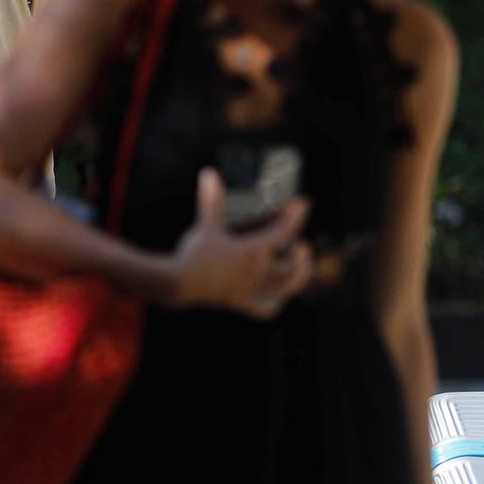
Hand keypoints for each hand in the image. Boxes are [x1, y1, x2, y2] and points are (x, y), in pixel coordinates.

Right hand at [163, 169, 312, 315]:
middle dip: (301, 255)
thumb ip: (211, 200)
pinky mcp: (241, 303)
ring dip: (297, 279)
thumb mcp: (206, 225)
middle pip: (292, 266)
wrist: (180, 283)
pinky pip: (264, 309)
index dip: (295, 216)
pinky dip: (273, 304)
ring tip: (302, 269)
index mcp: (254, 251)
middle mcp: (258, 272)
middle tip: (302, 245)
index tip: (303, 203)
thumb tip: (209, 173)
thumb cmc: (195, 253)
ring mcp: (251, 290)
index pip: (282, 232)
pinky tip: (277, 299)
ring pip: (284, 288)